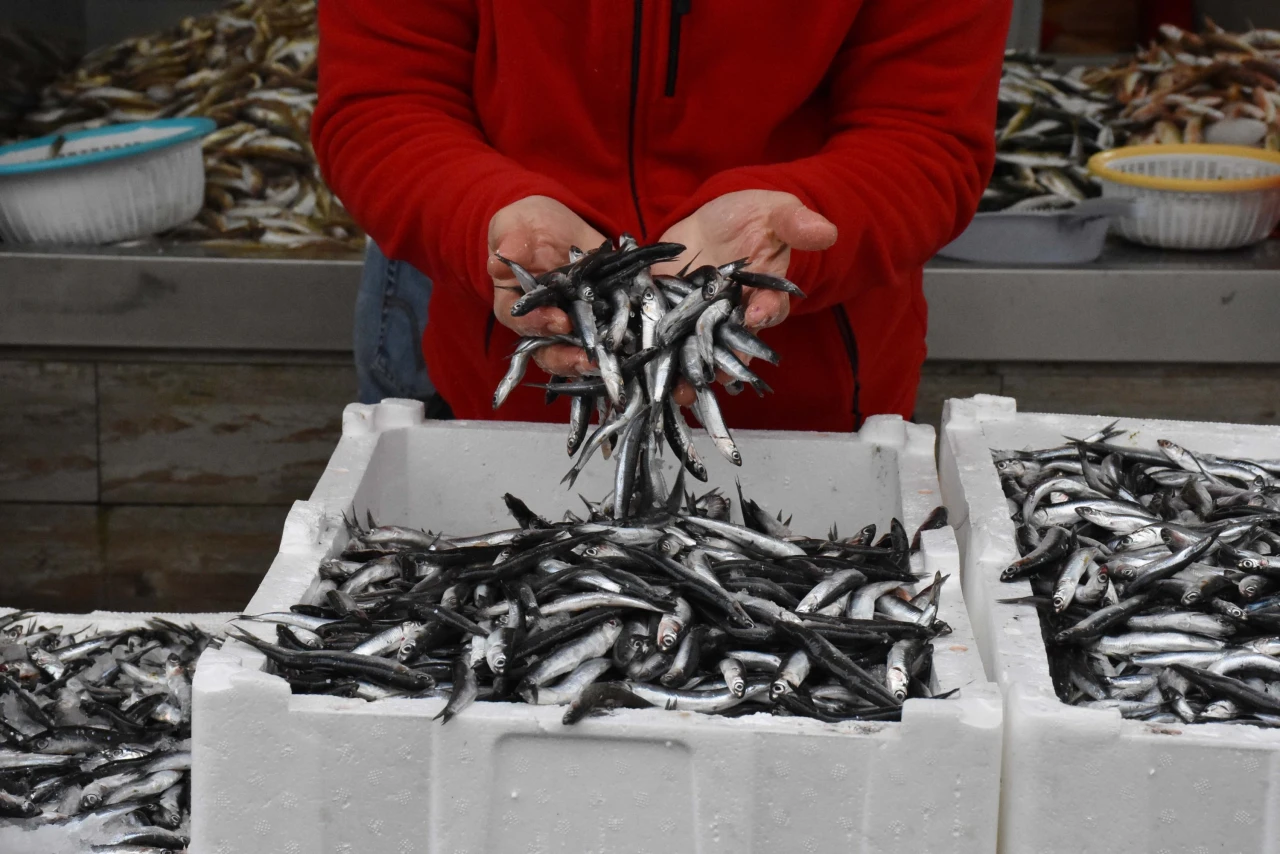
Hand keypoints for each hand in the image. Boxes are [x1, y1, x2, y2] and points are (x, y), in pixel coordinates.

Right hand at [487, 195, 604, 375]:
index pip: (520, 320)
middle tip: (588, 356)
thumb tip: (500, 259)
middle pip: (547, 350)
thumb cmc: (527, 226)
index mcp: (516, 302)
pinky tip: (636, 344)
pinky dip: (619, 343)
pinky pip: (606, 337)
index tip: (558, 321)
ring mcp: (571, 325)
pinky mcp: (597, 320)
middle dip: (567, 356)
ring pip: (577, 351)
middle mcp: (542, 321)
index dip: (536, 325)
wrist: (559, 225)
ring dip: (593, 359)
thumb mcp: (515, 224)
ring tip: (611, 359)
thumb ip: (510, 240)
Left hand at [656, 190, 836, 403]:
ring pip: (697, 350)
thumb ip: (795, 223)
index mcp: (765, 294)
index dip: (765, 312)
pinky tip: (639, 363)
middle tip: (712, 377)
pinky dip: (650, 350)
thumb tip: (826, 231)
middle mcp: (734, 316)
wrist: (714, 220)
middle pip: (731, 344)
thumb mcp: (775, 213)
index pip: (770, 308)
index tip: (756, 314)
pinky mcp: (669, 314)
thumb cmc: (753, 217)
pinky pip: (661, 335)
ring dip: (687, 372)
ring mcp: (700, 319)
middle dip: (722, 362)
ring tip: (679, 390)